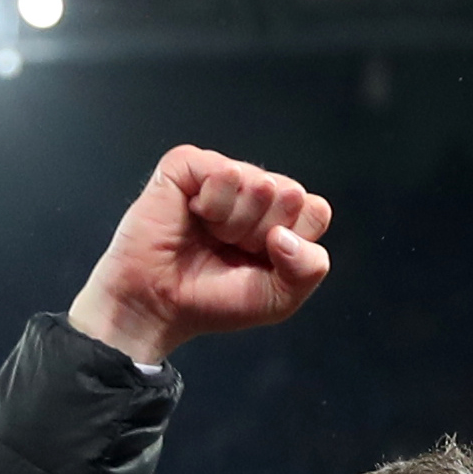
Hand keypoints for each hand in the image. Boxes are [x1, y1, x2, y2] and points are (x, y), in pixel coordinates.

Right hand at [66, 145, 333, 367]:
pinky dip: (212, 205)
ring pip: (259, 183)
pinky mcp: (187, 166)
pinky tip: (193, 217)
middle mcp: (252, 191)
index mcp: (278, 217)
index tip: (260, 260)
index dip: (291, 241)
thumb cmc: (210, 302)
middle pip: (291, 194)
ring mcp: (220, 175)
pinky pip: (224, 172)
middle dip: (261, 234)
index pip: (315, 209)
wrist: (157, 307)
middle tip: (229, 249)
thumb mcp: (278, 299)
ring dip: (234, 223)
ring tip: (208, 236)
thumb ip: (308, 269)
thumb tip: (286, 234)